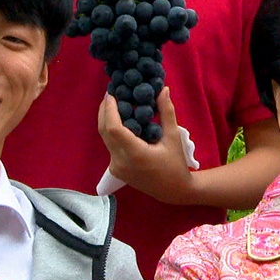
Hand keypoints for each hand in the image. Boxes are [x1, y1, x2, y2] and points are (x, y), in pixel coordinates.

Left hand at [98, 87, 194, 204]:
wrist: (173, 190)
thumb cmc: (175, 164)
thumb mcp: (173, 137)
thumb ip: (166, 112)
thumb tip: (163, 89)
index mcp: (135, 154)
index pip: (114, 128)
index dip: (109, 109)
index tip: (112, 93)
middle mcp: (121, 161)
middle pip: (104, 131)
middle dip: (104, 110)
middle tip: (111, 94)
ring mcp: (116, 167)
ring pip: (105, 138)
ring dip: (107, 120)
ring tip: (115, 103)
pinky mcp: (115, 169)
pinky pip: (110, 145)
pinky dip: (112, 131)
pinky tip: (120, 120)